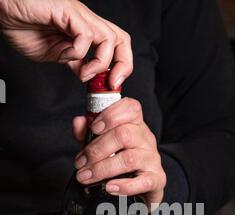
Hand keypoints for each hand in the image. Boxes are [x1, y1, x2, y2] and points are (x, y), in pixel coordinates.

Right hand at [0, 0, 132, 84]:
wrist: (3, 11)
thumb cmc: (22, 25)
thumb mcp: (53, 54)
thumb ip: (72, 62)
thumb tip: (87, 74)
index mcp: (84, 31)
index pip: (115, 45)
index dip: (121, 65)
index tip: (111, 85)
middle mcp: (85, 22)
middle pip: (121, 39)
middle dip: (123, 65)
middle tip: (110, 83)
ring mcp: (78, 15)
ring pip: (109, 38)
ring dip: (101, 63)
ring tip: (84, 74)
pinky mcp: (67, 11)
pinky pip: (85, 35)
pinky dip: (79, 52)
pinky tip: (66, 56)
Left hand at [73, 98, 166, 208]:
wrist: (144, 186)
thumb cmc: (120, 161)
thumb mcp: (103, 144)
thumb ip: (88, 133)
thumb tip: (78, 122)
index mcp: (135, 125)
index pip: (131, 108)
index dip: (111, 115)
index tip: (94, 128)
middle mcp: (146, 139)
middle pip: (124, 135)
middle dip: (96, 150)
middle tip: (80, 163)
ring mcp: (152, 159)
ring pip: (129, 159)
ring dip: (102, 169)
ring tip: (85, 177)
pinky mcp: (156, 179)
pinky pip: (143, 182)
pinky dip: (124, 186)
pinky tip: (109, 187)